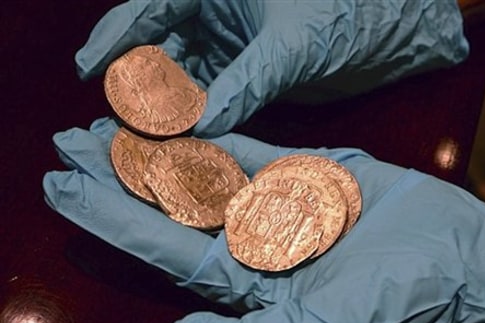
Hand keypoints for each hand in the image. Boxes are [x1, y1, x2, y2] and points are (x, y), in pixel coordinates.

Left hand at [43, 118, 484, 322]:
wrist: (454, 256)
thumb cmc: (391, 302)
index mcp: (245, 286)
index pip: (164, 250)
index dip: (112, 221)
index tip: (62, 190)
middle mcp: (248, 246)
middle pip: (169, 210)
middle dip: (115, 181)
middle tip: (65, 147)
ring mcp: (272, 206)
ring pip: (200, 175)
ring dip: (153, 153)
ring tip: (103, 129)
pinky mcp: (298, 174)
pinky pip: (244, 151)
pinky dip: (207, 136)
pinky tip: (169, 123)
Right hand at [76, 0, 468, 136]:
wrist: (387, 29)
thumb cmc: (344, 13)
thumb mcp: (292, 44)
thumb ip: (248, 80)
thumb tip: (204, 126)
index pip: (151, 7)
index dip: (115, 37)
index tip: (88, 68)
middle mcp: (216, 10)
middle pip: (161, 45)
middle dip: (140, 81)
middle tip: (119, 118)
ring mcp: (232, 41)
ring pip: (185, 74)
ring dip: (169, 105)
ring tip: (150, 136)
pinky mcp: (249, 68)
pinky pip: (214, 91)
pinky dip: (201, 114)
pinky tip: (190, 138)